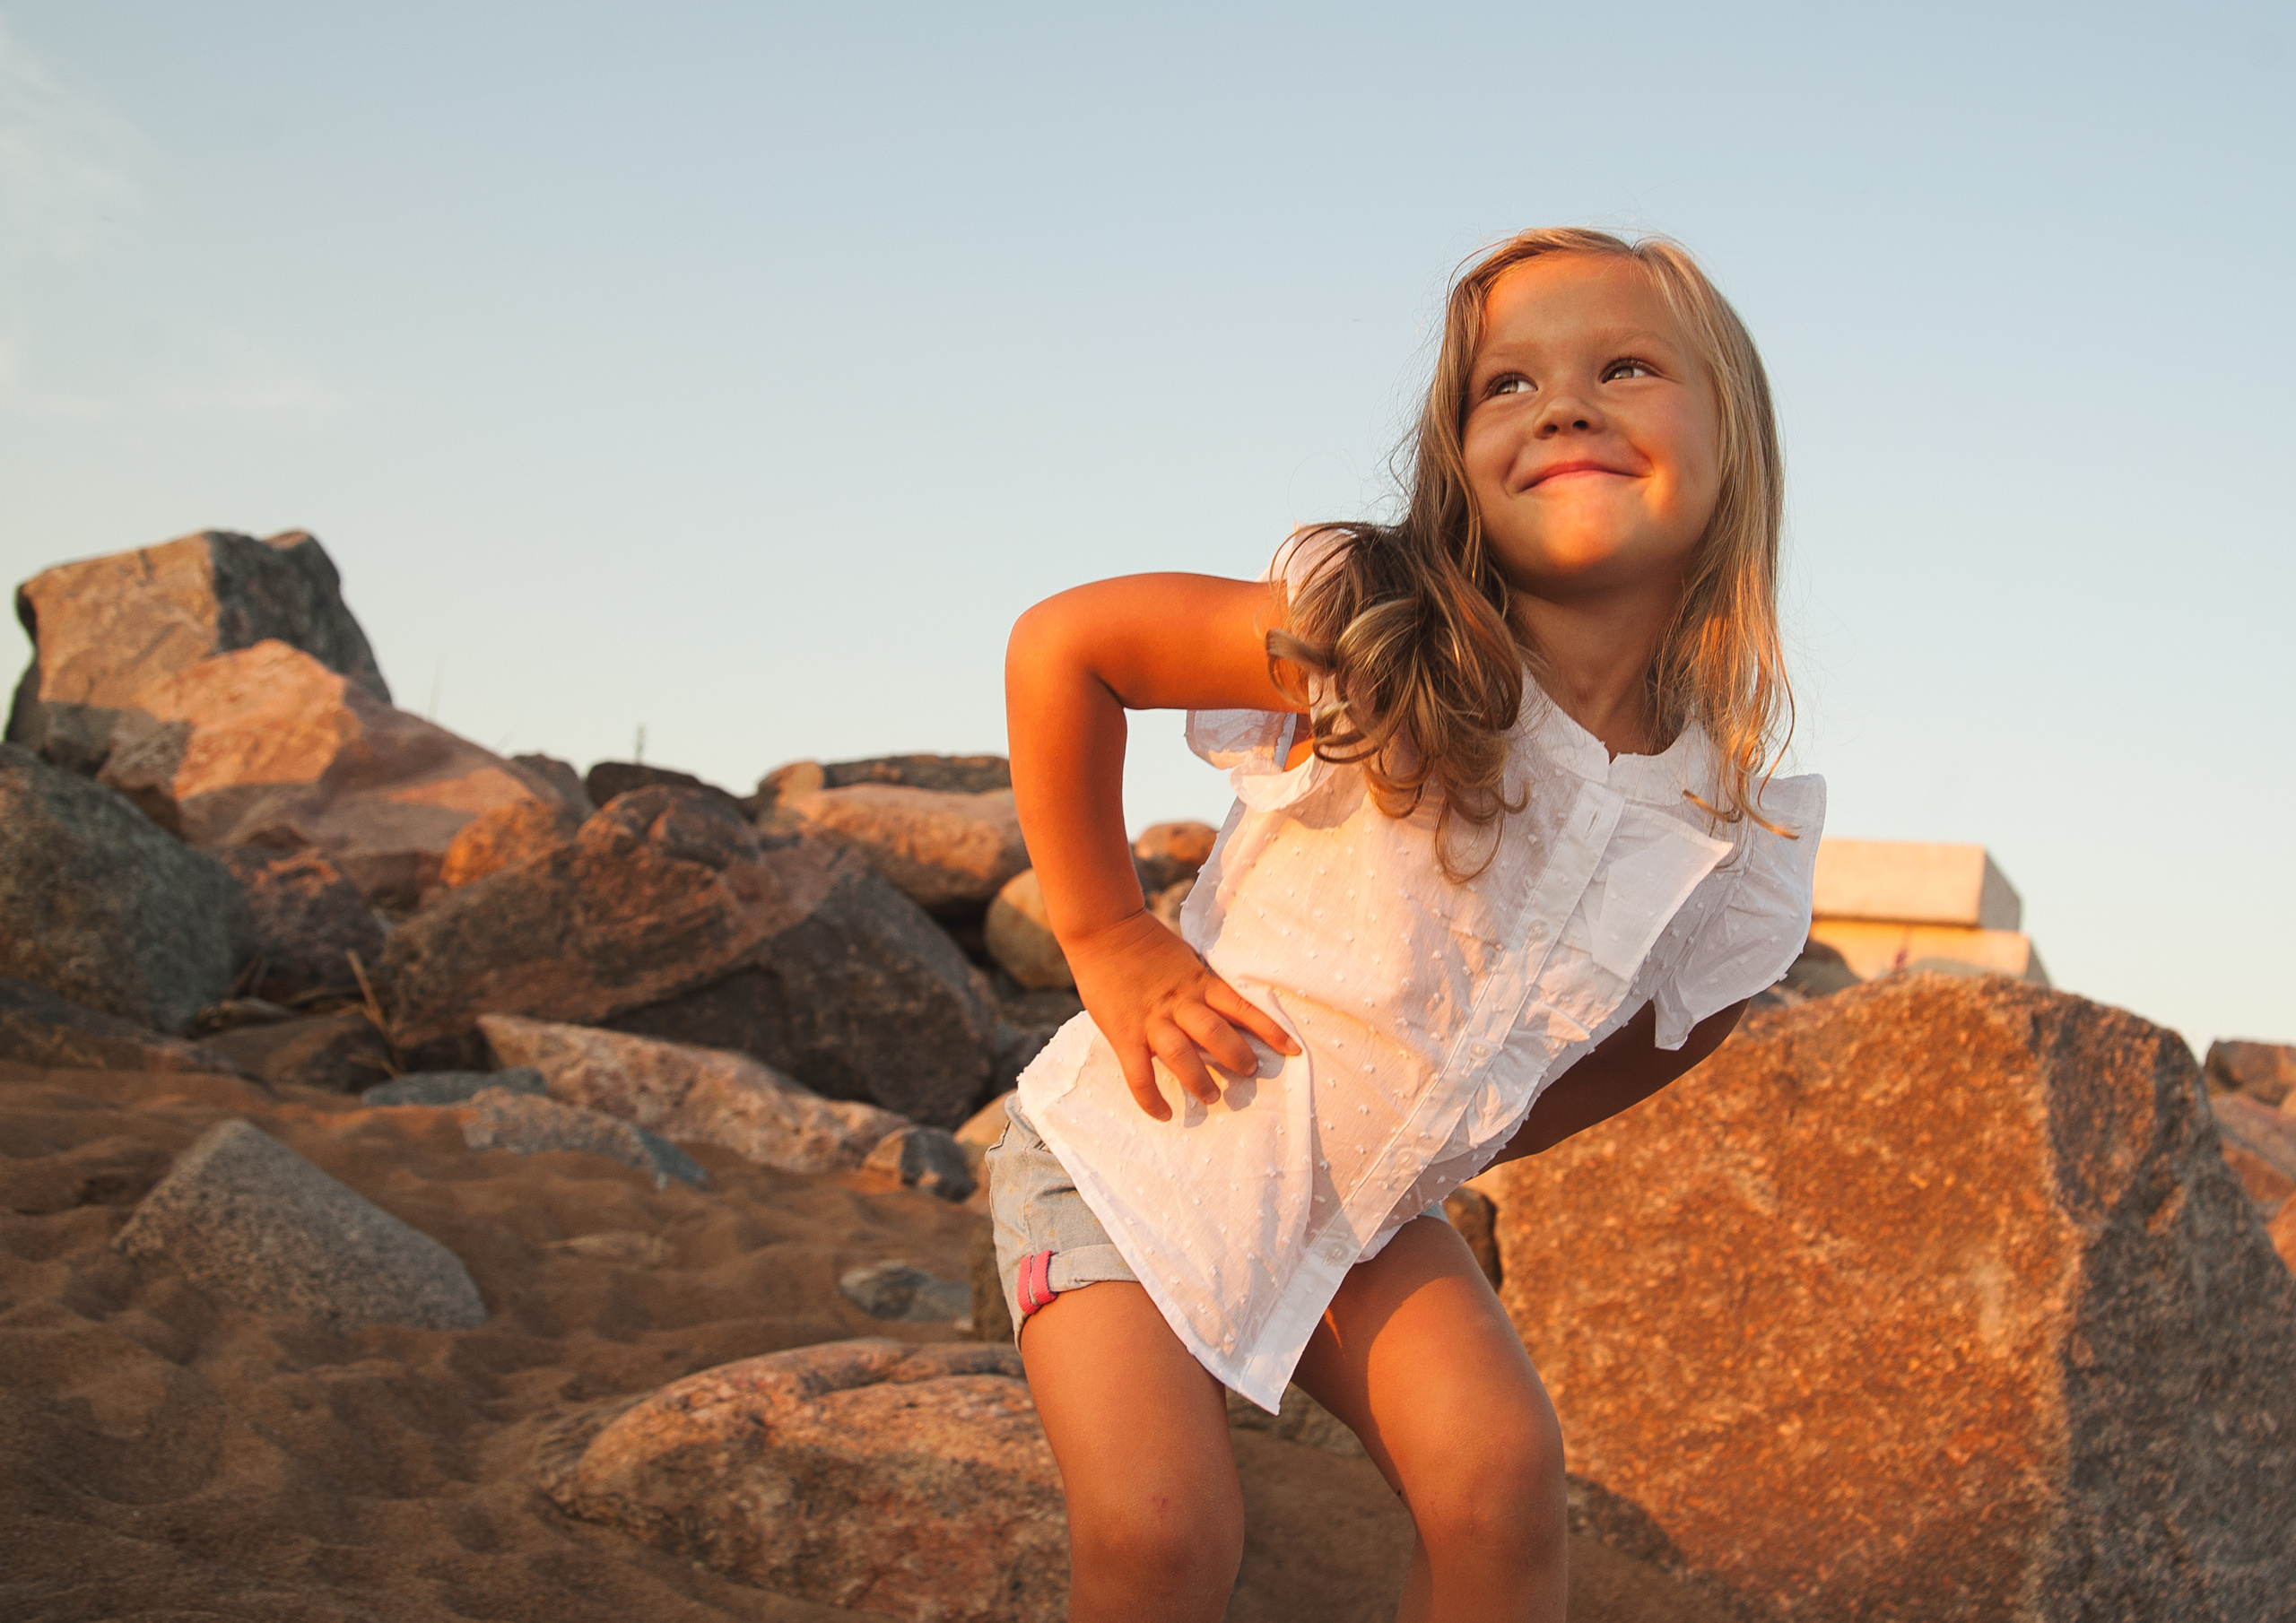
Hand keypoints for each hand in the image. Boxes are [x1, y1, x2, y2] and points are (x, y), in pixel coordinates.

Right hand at [1062, 908, 1299, 1120]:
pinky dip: (1151, 1098)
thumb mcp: (1185, 960)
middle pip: (1216, 1033)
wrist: (1104, 930)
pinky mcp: (1125, 1034)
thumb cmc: (1146, 945)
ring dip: (1200, 1080)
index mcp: (1198, 982)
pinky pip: (1139, 1074)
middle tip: (1250, 1072)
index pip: (1242, 1008)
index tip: (1293, 1050)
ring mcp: (1151, 1020)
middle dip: (1237, 1056)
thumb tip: (1224, 1010)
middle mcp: (1180, 1002)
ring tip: (1212, 1097)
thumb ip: (1201, 985)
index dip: (1270, 1030)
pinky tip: (1165, 1114)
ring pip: (1182, 1055)